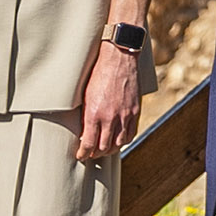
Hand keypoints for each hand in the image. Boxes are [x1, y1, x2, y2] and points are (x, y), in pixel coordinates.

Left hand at [77, 42, 141, 160]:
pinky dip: (124, 140)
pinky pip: (131, 133)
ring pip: (119, 143)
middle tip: (90, 155)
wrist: (118, 59)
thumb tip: (83, 130)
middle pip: (104, 147)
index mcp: (94, 114)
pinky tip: (118, 141)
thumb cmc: (96, 73)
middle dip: (95, 154)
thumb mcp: (85, 95)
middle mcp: (110, 118)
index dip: (84, 154)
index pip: (89, 144)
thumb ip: (86, 114)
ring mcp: (124, 115)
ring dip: (110, 149)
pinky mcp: (135, 111)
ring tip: (103, 150)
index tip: (80, 156)